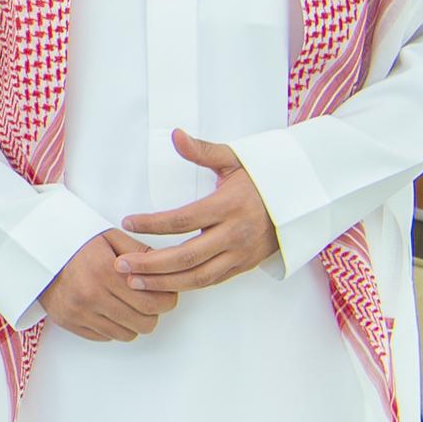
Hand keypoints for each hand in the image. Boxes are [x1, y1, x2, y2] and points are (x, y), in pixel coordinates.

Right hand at [39, 230, 176, 341]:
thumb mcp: (109, 237)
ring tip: (126, 304)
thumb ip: (139, 251)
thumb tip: (165, 267)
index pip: (153, 302)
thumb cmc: (74, 243)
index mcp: (105, 271)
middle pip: (145, 323)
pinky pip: (105, 337)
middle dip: (153, 313)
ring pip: (127, 334)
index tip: (166, 294)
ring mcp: (79, 312)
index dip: (167, 300)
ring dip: (132, 322)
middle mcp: (91, 295)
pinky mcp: (69, 323)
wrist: (34, 253)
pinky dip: (112, 327)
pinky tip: (107, 309)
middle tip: (147, 300)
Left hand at [118, 131, 276, 292]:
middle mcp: (235, 234)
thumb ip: (202, 151)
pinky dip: (183, 286)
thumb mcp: (235, 159)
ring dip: (162, 282)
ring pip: (197, 277)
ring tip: (133, 280)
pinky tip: (160, 284)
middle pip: (186, 257)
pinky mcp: (243, 266)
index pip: (182, 220)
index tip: (127, 222)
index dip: (152, 224)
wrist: (302, 201)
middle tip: (120, 265)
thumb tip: (175, 135)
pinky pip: (210, 282)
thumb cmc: (263, 178)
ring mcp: (240, 254)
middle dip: (150, 264)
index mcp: (229, 206)